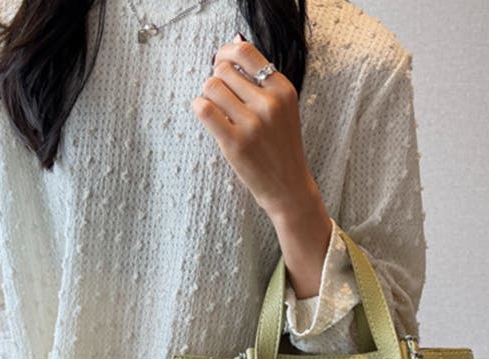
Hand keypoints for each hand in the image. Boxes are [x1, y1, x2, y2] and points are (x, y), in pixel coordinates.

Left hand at [193, 32, 316, 219]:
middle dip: (216, 78)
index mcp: (282, 89)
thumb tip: (236, 40)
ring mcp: (252, 124)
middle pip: (223, 69)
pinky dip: (199, 108)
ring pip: (211, 86)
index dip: (225, 53)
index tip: (220, 64)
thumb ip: (261, 79)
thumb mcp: (282, 108)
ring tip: (216, 110)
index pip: (246, 52)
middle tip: (219, 96)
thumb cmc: (280, 147)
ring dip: (207, 95)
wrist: (288, 188)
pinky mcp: (235, 143)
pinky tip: (208, 117)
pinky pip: (204, 109)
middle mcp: (269, 103)